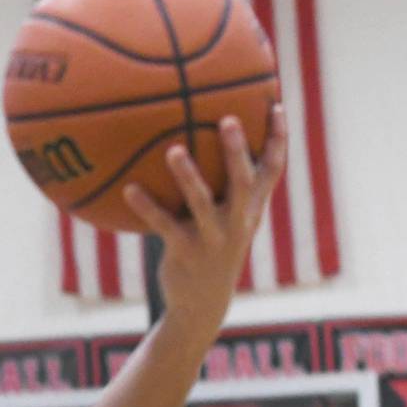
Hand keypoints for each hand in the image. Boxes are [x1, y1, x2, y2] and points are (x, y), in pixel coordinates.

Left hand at [124, 104, 286, 327]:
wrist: (202, 302)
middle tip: (228, 118)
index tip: (276, 104)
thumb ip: (222, 186)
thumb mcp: (226, 219)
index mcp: (251, 209)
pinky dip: (146, 206)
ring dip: (188, 176)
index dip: (278, 138)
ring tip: (172, 150)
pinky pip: (163, 225)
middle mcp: (238, 221)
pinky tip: (129, 188)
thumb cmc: (211, 248)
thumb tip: (200, 141)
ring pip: (202, 202)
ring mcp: (213, 238)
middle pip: (244, 180)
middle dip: (238, 150)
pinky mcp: (185, 251)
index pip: (272, 170)